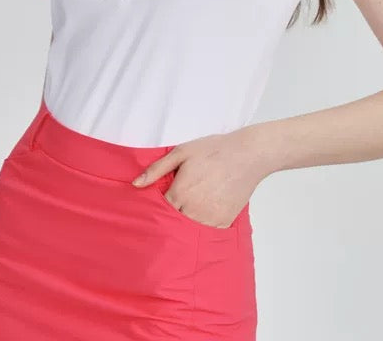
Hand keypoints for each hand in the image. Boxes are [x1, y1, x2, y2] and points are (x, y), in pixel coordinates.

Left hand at [131, 126, 265, 228]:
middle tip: (175, 205)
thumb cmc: (213, 150)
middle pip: (172, 222)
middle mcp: (192, 210)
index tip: (157, 203)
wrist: (247, 155)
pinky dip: (202, 226)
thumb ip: (156, 169)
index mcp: (179, 193)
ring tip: (189, 209)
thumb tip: (136, 184)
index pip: (159, 210)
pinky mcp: (223, 223)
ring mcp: (209, 219)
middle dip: (169, 217)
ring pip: (188, 229)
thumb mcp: (181, 153)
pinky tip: (203, 213)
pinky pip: (206, 232)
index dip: (156, 207)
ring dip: (185, 223)